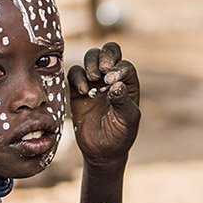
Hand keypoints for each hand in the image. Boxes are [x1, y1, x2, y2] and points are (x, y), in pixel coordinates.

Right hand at [68, 42, 139, 164]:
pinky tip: (83, 92)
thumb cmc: (120, 135)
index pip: (124, 65)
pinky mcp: (77, 89)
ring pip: (91, 57)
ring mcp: (94, 82)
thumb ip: (123, 102)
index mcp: (128, 83)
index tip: (111, 81)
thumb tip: (116, 85)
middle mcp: (111, 78)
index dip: (118, 68)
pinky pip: (74, 72)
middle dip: (105, 55)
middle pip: (109, 52)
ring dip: (91, 63)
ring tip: (93, 80)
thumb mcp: (128, 120)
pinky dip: (77, 77)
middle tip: (102, 69)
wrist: (101, 151)